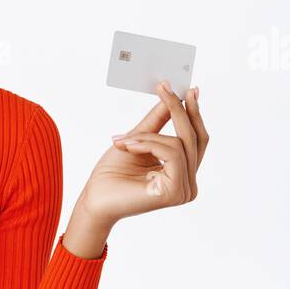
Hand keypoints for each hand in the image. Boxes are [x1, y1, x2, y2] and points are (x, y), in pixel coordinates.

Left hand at [74, 80, 209, 227]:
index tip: (187, 89)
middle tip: (164, 88)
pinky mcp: (175, 192)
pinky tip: (128, 146)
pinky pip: (172, 153)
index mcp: (182, 173)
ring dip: (148, 136)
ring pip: (180, 144)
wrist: (93, 200)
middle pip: (194, 138)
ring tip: (124, 140)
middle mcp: (189, 183)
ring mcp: (184, 190)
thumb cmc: (111, 175)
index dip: (192, 113)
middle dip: (179, 111)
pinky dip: (148, 144)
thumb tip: (175, 96)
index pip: (196, 138)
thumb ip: (158, 120)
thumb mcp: (137, 139)